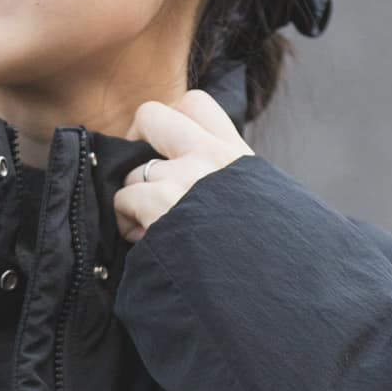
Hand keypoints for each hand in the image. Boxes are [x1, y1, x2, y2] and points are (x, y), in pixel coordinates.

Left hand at [112, 91, 254, 242]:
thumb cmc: (266, 256)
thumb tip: (209, 191)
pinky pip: (123, 198)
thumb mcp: (260, 206)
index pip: (195, 104)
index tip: (168, 146)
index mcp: (235, 154)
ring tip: (144, 224)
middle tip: (139, 169)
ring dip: (130, 195)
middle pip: (151, 114)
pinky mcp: (162, 205)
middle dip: (135, 141)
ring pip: (132, 167)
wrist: (268, 286)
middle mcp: (209, 156)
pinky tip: (142, 240)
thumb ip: (232, 185)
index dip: (172, 119)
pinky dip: (124, 220)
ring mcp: (185, 178)